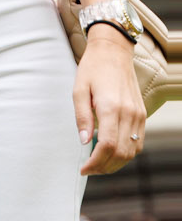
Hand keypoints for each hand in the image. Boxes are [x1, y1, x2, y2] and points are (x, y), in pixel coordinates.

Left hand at [75, 25, 145, 174]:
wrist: (113, 52)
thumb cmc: (92, 69)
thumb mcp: (78, 89)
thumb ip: (81, 116)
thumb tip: (83, 141)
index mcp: (111, 107)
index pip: (106, 145)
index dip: (94, 162)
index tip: (83, 168)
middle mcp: (128, 113)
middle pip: (120, 153)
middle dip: (104, 167)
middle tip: (89, 169)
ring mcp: (138, 115)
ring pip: (132, 151)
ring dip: (116, 163)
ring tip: (99, 164)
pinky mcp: (142, 114)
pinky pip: (138, 142)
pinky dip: (126, 153)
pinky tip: (112, 152)